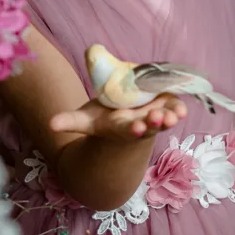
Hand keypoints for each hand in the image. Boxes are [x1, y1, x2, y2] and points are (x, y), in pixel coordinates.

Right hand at [49, 94, 187, 143]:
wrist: (126, 120)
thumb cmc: (104, 119)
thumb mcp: (86, 121)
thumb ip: (70, 122)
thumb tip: (50, 124)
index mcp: (122, 128)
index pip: (128, 130)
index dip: (133, 129)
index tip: (135, 128)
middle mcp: (142, 124)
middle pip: (151, 126)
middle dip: (155, 123)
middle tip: (158, 118)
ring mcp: (156, 116)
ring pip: (167, 118)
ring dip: (172, 116)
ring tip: (176, 113)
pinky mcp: (166, 106)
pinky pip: (175, 106)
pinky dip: (180, 105)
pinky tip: (183, 105)